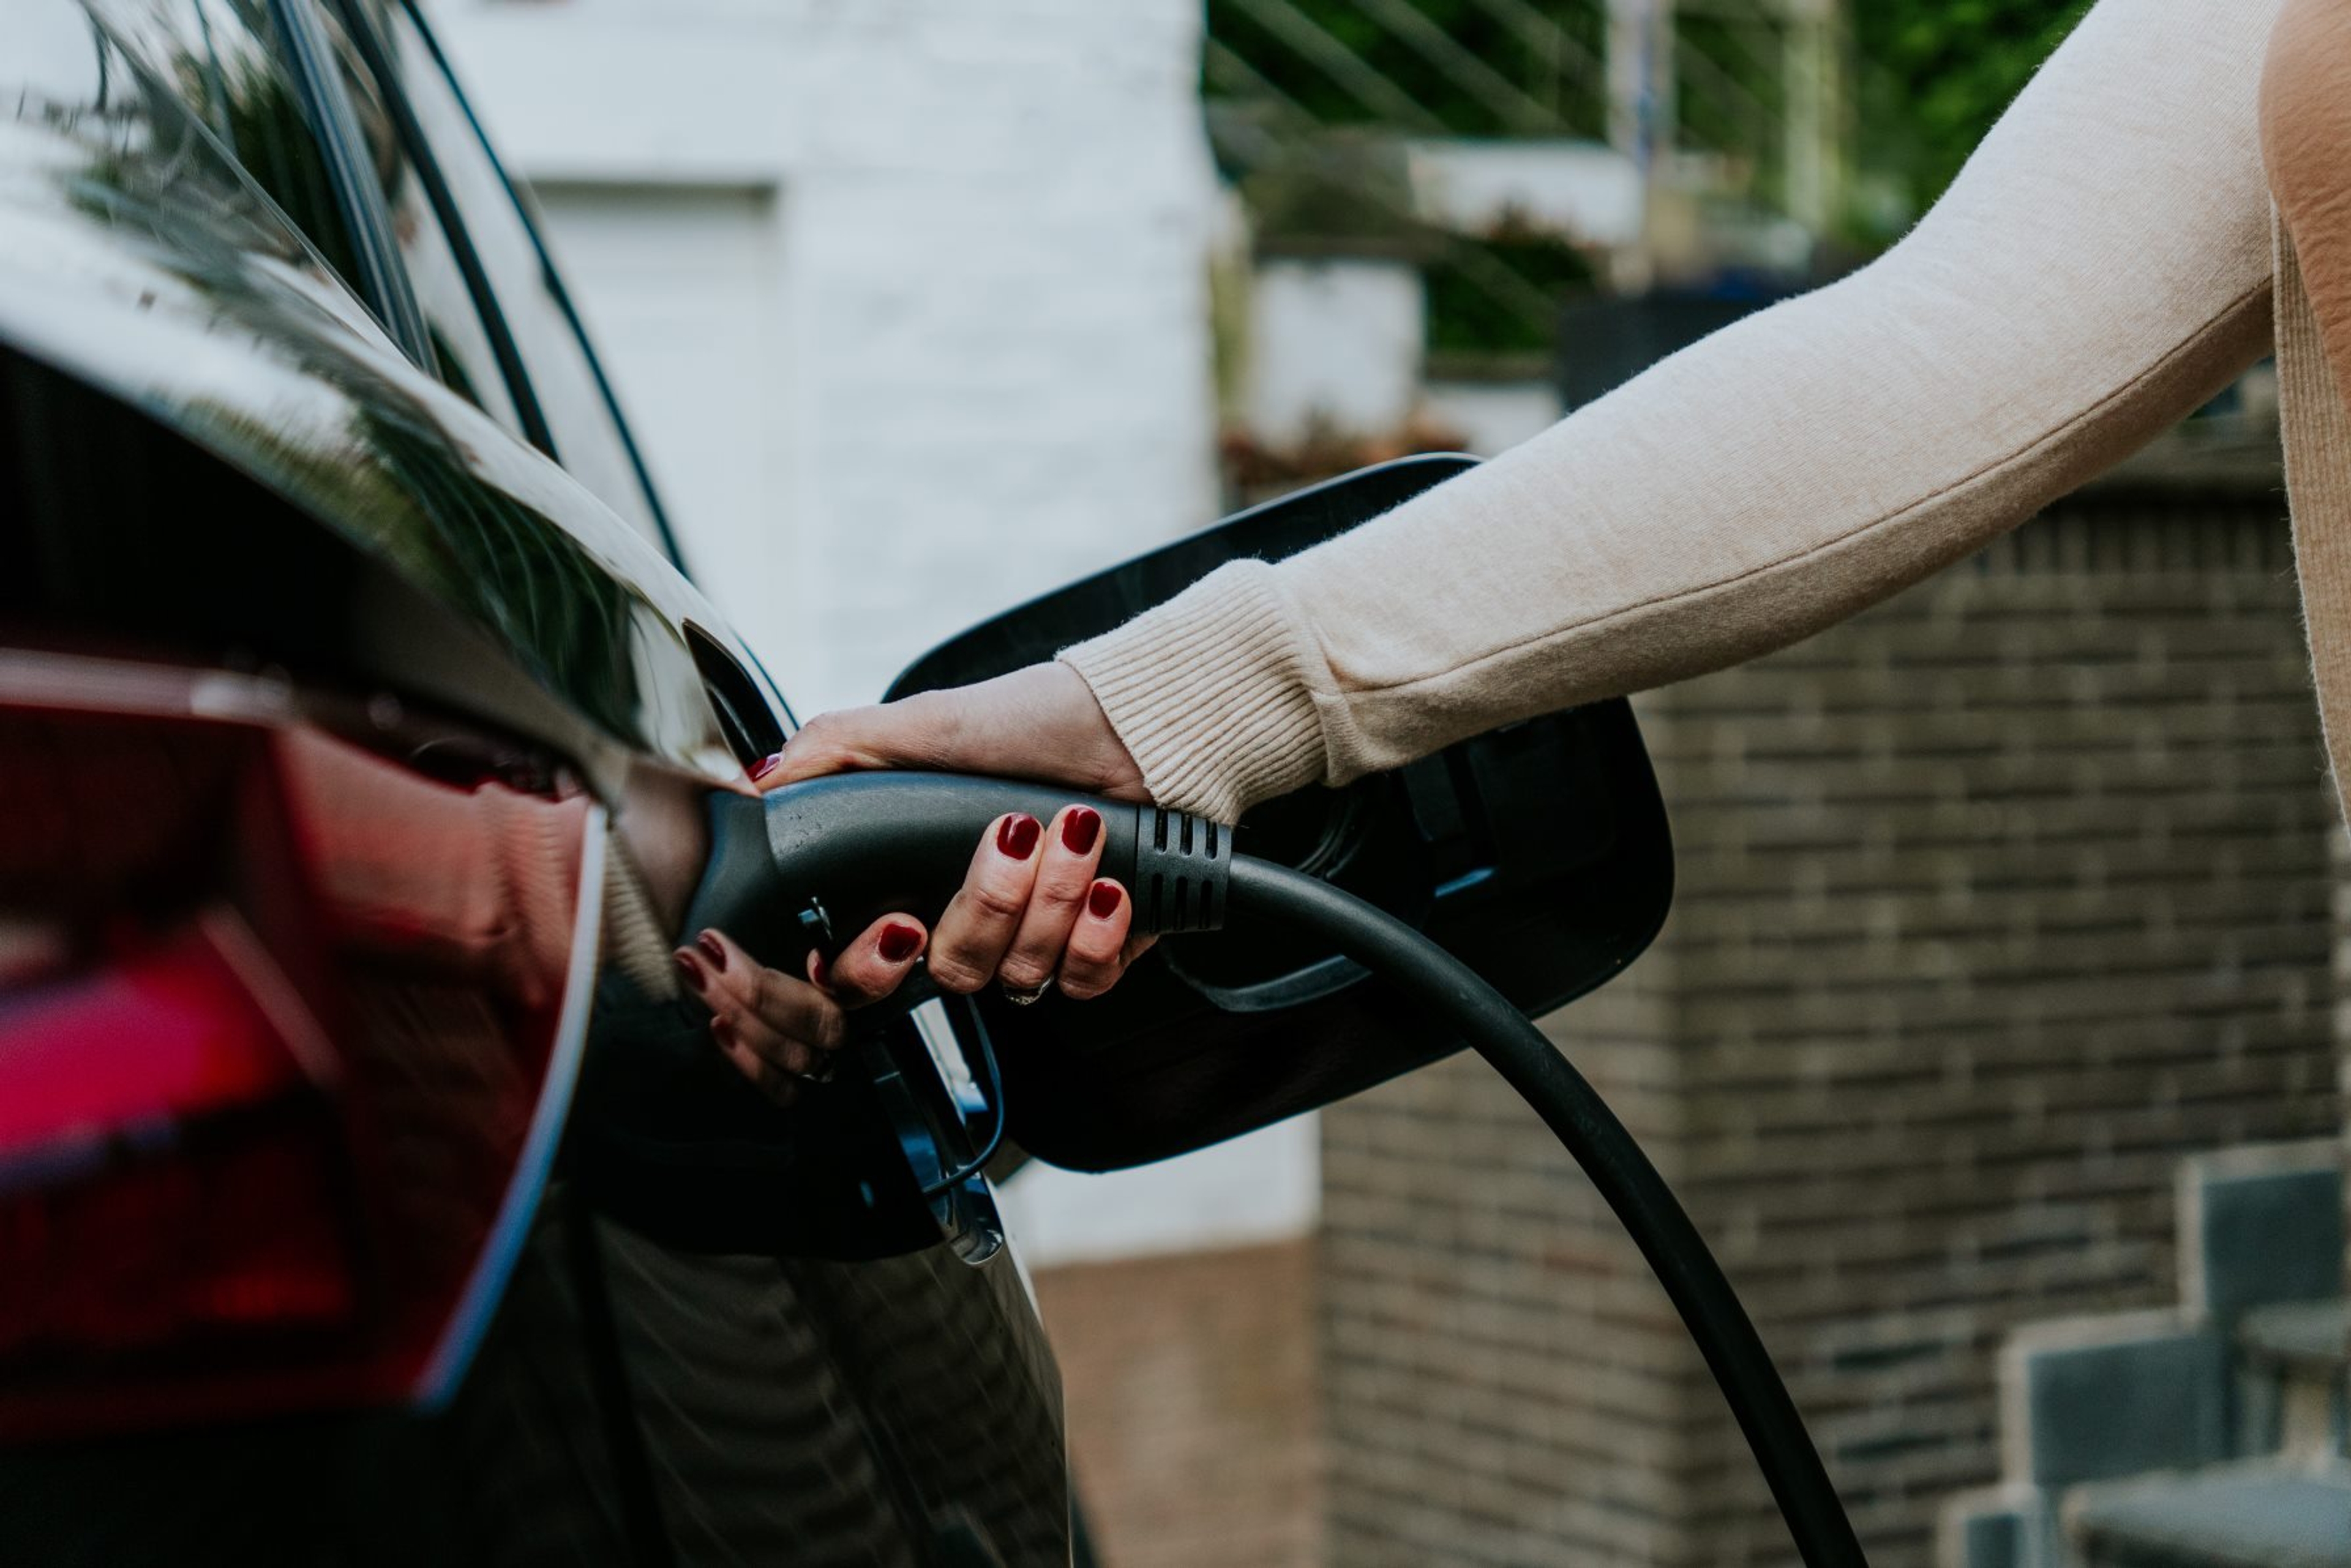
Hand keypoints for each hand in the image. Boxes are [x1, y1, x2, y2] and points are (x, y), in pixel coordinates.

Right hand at [682, 665, 1153, 1104]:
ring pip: (1018, 976)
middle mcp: (969, 920)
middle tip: (1009, 841)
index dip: (869, 968)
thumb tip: (757, 788)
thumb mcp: (920, 723)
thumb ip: (832, 753)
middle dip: (984, 906)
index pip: (859, 969)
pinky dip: (1097, 930)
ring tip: (1073, 827)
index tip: (900, 927)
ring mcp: (1033, 941)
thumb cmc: (1033, 720)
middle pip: (947, 976)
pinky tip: (1108, 880)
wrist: (1137, 725)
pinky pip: (1082, 982)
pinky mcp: (1097, 951)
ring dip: (1051, 896)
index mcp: (912, 880)